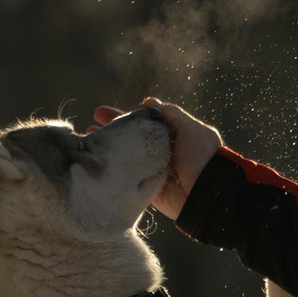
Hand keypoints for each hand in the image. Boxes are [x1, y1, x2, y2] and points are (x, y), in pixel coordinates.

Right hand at [94, 97, 219, 219]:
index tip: (103, 112)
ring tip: (88, 140)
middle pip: (132, 137)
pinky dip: (114, 169)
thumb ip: (170, 113)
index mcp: (173, 135)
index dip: (125, 116)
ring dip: (108, 148)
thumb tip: (147, 101)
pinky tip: (97, 163)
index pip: (144, 122)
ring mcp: (154, 170)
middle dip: (112, 130)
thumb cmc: (204, 158)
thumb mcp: (191, 129)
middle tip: (91, 122)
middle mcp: (162, 151)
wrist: (209, 195)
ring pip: (127, 155)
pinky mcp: (149, 189)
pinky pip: (128, 176)